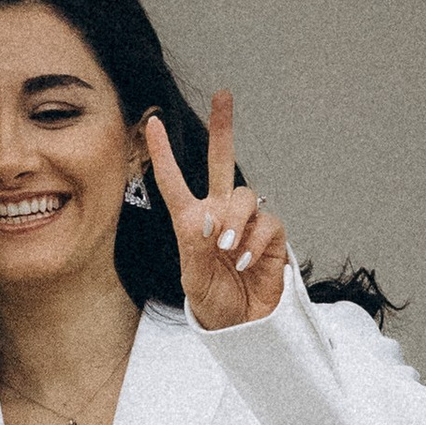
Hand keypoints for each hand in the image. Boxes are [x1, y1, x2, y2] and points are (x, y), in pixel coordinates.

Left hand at [142, 94, 289, 329]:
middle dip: (223, 128)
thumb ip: (197, 247)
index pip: (174, 182)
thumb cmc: (214, 302)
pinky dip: (255, 242)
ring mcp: (247, 223)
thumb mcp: (194, 279)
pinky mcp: (272, 237)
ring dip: (235, 221)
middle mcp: (220, 214)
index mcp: (192, 221)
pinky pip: (267, 223)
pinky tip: (245, 262)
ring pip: (245, 196)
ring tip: (227, 250)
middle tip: (223, 97)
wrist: (244, 327)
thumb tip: (208, 217)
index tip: (153, 122)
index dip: (163, 154)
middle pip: (223, 162)